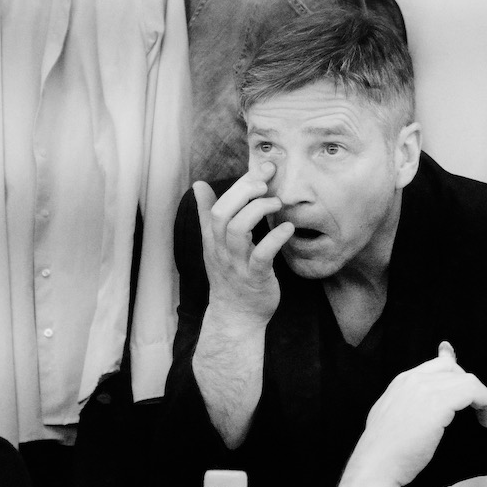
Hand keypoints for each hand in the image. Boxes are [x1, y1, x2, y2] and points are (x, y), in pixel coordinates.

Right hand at [193, 162, 295, 326]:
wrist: (235, 317)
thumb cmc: (229, 275)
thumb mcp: (214, 244)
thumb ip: (207, 214)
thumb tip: (198, 184)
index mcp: (213, 239)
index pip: (219, 205)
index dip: (240, 184)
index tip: (262, 169)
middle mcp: (221, 249)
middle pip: (224, 213)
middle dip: (245, 192)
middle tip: (266, 182)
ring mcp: (237, 264)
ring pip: (238, 231)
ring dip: (258, 210)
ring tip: (277, 203)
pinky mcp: (255, 278)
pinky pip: (261, 255)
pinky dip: (275, 239)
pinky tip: (288, 228)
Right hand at [348, 342, 486, 486]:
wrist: (376, 464)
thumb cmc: (385, 452)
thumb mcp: (393, 417)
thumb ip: (410, 404)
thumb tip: (429, 406)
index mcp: (401, 381)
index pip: (438, 364)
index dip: (459, 372)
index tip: (471, 386)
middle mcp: (414, 379)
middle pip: (454, 370)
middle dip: (472, 386)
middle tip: (482, 408)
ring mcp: (425, 388)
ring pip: (467, 380)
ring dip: (484, 398)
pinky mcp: (438, 402)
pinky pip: (472, 391)